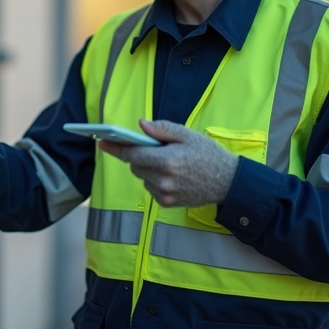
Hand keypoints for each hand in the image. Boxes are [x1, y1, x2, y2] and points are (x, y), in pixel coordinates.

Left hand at [98, 119, 237, 207]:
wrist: (228, 182)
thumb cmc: (207, 155)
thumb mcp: (187, 135)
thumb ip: (162, 129)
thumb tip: (140, 125)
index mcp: (167, 161)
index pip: (132, 154)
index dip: (115, 148)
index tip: (101, 142)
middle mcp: (163, 180)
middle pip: (135, 166)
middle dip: (138, 156)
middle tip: (153, 149)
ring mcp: (165, 193)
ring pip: (142, 177)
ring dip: (147, 168)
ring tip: (168, 162)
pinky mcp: (167, 203)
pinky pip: (150, 188)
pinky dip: (155, 180)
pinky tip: (172, 175)